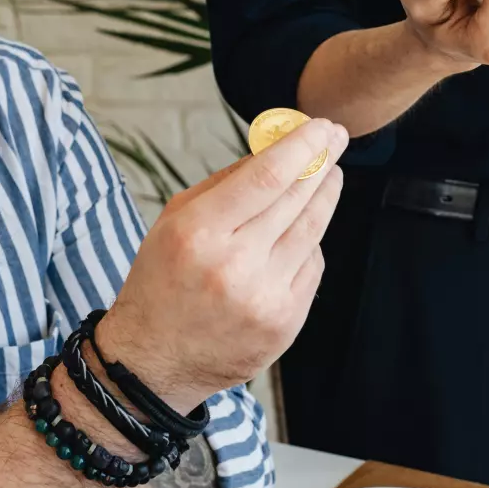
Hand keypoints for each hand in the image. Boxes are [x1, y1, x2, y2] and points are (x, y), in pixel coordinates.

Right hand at [97, 117, 349, 411]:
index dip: (300, 146)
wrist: (153, 361)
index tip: (321, 126)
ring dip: (325, 197)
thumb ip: (224, 183)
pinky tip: (306, 227)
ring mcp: (264, 298)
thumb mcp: (174, 220)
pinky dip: (310, 243)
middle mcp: (234, 266)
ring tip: (331, 175)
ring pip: (311, 232)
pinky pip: (311, 268)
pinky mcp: (284, 323)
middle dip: (320, 163)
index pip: (265, 177)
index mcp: (199, 233)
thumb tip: (275, 149)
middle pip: (295, 200)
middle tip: (335, 138)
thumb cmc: (162, 279)